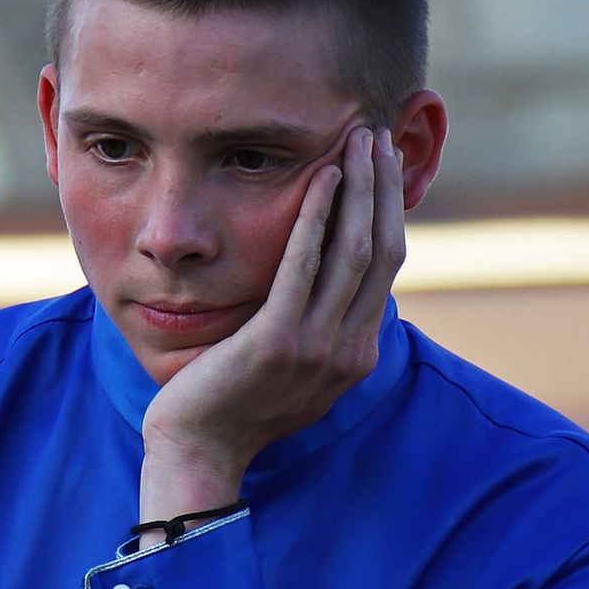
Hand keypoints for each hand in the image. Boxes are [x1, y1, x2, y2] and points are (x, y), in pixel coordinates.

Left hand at [136, 124, 404, 521]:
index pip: (387, 267)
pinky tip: (320, 178)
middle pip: (382, 251)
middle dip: (383, 187)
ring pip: (354, 251)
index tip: (385, 165)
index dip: (390, 209)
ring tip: (356, 140)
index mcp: (355, 353)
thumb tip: (323, 280)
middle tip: (379, 136)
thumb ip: (315, 326)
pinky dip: (317, 217)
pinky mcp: (279, 342)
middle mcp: (347, 350)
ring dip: (359, 188)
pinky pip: (305, 267)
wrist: (198, 452)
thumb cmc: (231, 404)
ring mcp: (317, 348)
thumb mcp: (291, 367)